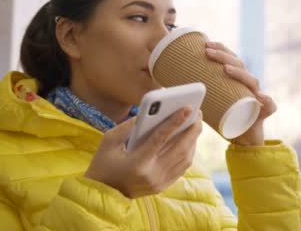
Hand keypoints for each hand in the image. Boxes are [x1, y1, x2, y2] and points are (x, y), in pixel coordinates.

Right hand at [84, 107, 202, 197]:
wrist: (102, 192)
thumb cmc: (103, 163)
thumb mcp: (109, 140)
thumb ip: (129, 125)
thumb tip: (150, 112)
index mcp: (137, 163)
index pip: (161, 138)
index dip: (175, 121)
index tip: (188, 108)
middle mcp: (152, 174)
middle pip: (180, 149)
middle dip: (192, 129)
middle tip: (198, 113)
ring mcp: (159, 183)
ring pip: (185, 159)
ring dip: (193, 140)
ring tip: (196, 124)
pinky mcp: (163, 187)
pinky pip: (182, 168)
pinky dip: (189, 152)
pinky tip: (190, 140)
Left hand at [205, 41, 277, 145]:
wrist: (243, 135)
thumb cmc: (224, 116)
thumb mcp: (209, 101)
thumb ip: (195, 92)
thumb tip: (169, 82)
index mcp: (237, 78)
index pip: (231, 58)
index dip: (220, 49)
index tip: (205, 44)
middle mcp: (248, 84)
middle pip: (239, 65)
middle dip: (223, 56)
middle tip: (207, 52)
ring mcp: (257, 96)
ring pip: (252, 81)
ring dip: (240, 74)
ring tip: (226, 69)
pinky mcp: (263, 112)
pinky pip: (269, 105)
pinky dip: (267, 101)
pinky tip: (261, 98)